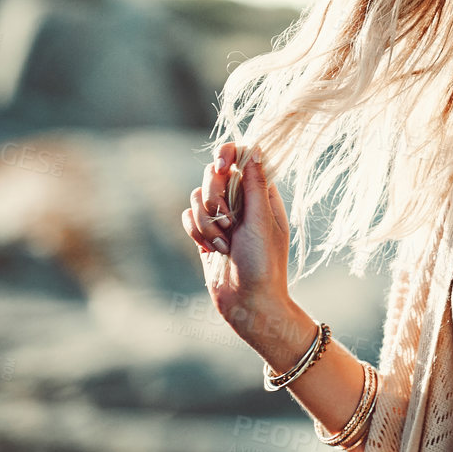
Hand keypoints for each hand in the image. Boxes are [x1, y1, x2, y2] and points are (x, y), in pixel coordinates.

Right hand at [180, 140, 294, 341]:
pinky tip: (213, 250)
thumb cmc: (264, 263)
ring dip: (207, 222)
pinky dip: (196, 232)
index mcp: (262, 194)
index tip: (222, 166)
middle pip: (214, 174)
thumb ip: (255, 185)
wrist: (248, 303)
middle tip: (229, 220)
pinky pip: (188, 217)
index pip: (243, 158)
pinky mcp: (204, 234)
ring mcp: (222, 218)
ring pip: (197, 197)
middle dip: (214, 195)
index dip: (228, 155)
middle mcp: (241, 202)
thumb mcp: (261, 221)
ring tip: (226, 244)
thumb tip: (254, 149)